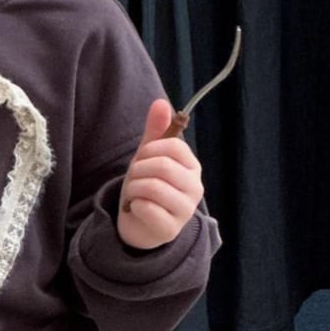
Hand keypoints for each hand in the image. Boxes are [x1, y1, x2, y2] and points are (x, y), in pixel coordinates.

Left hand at [116, 98, 203, 250]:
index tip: (142, 159)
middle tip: (135, 179)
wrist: (140, 224)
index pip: (173, 147)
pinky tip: (137, 209)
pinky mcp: (170, 229)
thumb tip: (161, 101)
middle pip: (162, 166)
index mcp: (192, 167)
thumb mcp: (149, 156)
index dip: (149, 150)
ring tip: (135, 194)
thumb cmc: (147, 186)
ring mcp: (185, 210)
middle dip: (138, 170)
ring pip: (152, 187)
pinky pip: (146, 208)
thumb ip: (156, 131)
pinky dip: (134, 205)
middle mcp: (195, 188)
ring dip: (134, 188)